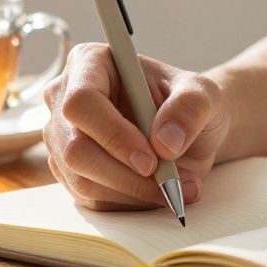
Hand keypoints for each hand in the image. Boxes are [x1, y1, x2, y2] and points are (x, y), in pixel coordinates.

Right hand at [41, 43, 228, 210]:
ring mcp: (62, 137)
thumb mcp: (203, 95)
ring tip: (176, 187)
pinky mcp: (69, 171)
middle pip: (75, 148)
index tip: (151, 160)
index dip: (113, 135)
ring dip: (133, 193)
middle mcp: (64, 98)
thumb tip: (164, 142)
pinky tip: (156, 192)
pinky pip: (90, 199)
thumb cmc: (188, 104)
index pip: (82, 102)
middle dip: (125, 175)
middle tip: (169, 183)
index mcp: (89, 63)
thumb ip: (190, 108)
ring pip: (82, 180)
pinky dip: (128, 203)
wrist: (186, 132)